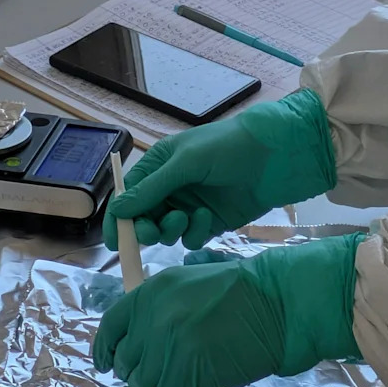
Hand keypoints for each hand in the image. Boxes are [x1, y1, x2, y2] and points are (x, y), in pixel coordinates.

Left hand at [93, 234, 362, 386]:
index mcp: (149, 294)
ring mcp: (164, 349)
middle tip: (165, 369)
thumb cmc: (241, 293)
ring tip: (186, 373)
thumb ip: (158, 309)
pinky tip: (196, 381)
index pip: (109, 328)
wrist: (275, 304)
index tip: (107, 362)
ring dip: (160, 383)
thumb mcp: (188, 285)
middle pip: (125, 361)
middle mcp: (149, 320)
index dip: (106, 349)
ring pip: (142, 383)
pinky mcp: (181, 375)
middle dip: (140, 369)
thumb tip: (140, 342)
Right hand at [103, 89, 335, 250]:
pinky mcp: (210, 223)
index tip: (114, 239)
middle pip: (144, 219)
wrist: (273, 157)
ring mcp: (190, 207)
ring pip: (166, 232)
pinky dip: (194, 233)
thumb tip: (118, 211)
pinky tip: (207, 218)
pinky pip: (190, 238)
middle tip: (152, 231)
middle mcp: (170, 189)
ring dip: (170, 230)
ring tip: (185, 218)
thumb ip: (152, 189)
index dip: (119, 218)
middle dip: (145, 228)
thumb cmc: (226, 147)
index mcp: (158, 167)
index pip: (129, 196)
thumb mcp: (185, 163)